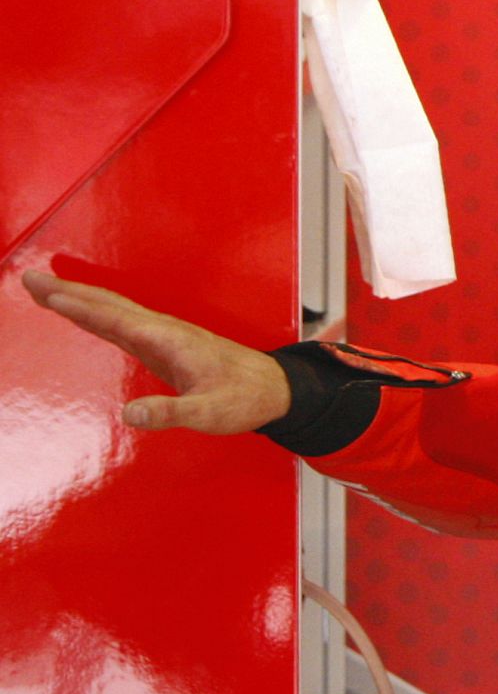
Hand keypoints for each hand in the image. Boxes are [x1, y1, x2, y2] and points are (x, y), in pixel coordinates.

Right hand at [20, 271, 291, 433]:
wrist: (273, 388)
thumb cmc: (244, 399)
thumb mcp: (210, 414)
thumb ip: (172, 413)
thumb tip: (130, 415)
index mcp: (170, 341)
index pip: (117, 319)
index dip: (81, 307)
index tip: (47, 293)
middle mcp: (164, 331)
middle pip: (109, 305)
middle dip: (68, 292)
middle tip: (29, 278)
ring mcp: (163, 336)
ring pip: (113, 310)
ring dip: (77, 298)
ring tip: (43, 289)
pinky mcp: (164, 345)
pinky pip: (122, 323)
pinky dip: (96, 313)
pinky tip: (82, 312)